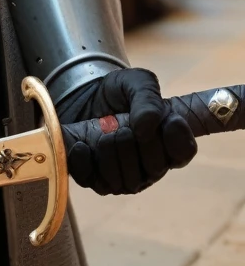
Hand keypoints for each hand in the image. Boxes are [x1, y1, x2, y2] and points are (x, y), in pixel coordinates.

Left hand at [59, 67, 196, 194]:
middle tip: (121, 121)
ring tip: (102, 129)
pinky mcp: (97, 180)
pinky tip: (83, 144)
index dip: (175, 136)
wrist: (82, 96)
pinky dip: (86, 161)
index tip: (166, 118)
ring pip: (127, 181)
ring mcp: (125, 178)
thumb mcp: (136, 82)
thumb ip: (147, 100)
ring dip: (110, 148)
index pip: (184, 151)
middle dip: (133, 139)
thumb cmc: (117, 92)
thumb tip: (146, 129)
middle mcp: (150, 168)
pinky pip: (96, 182)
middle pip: (154, 168)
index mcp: (167, 143)